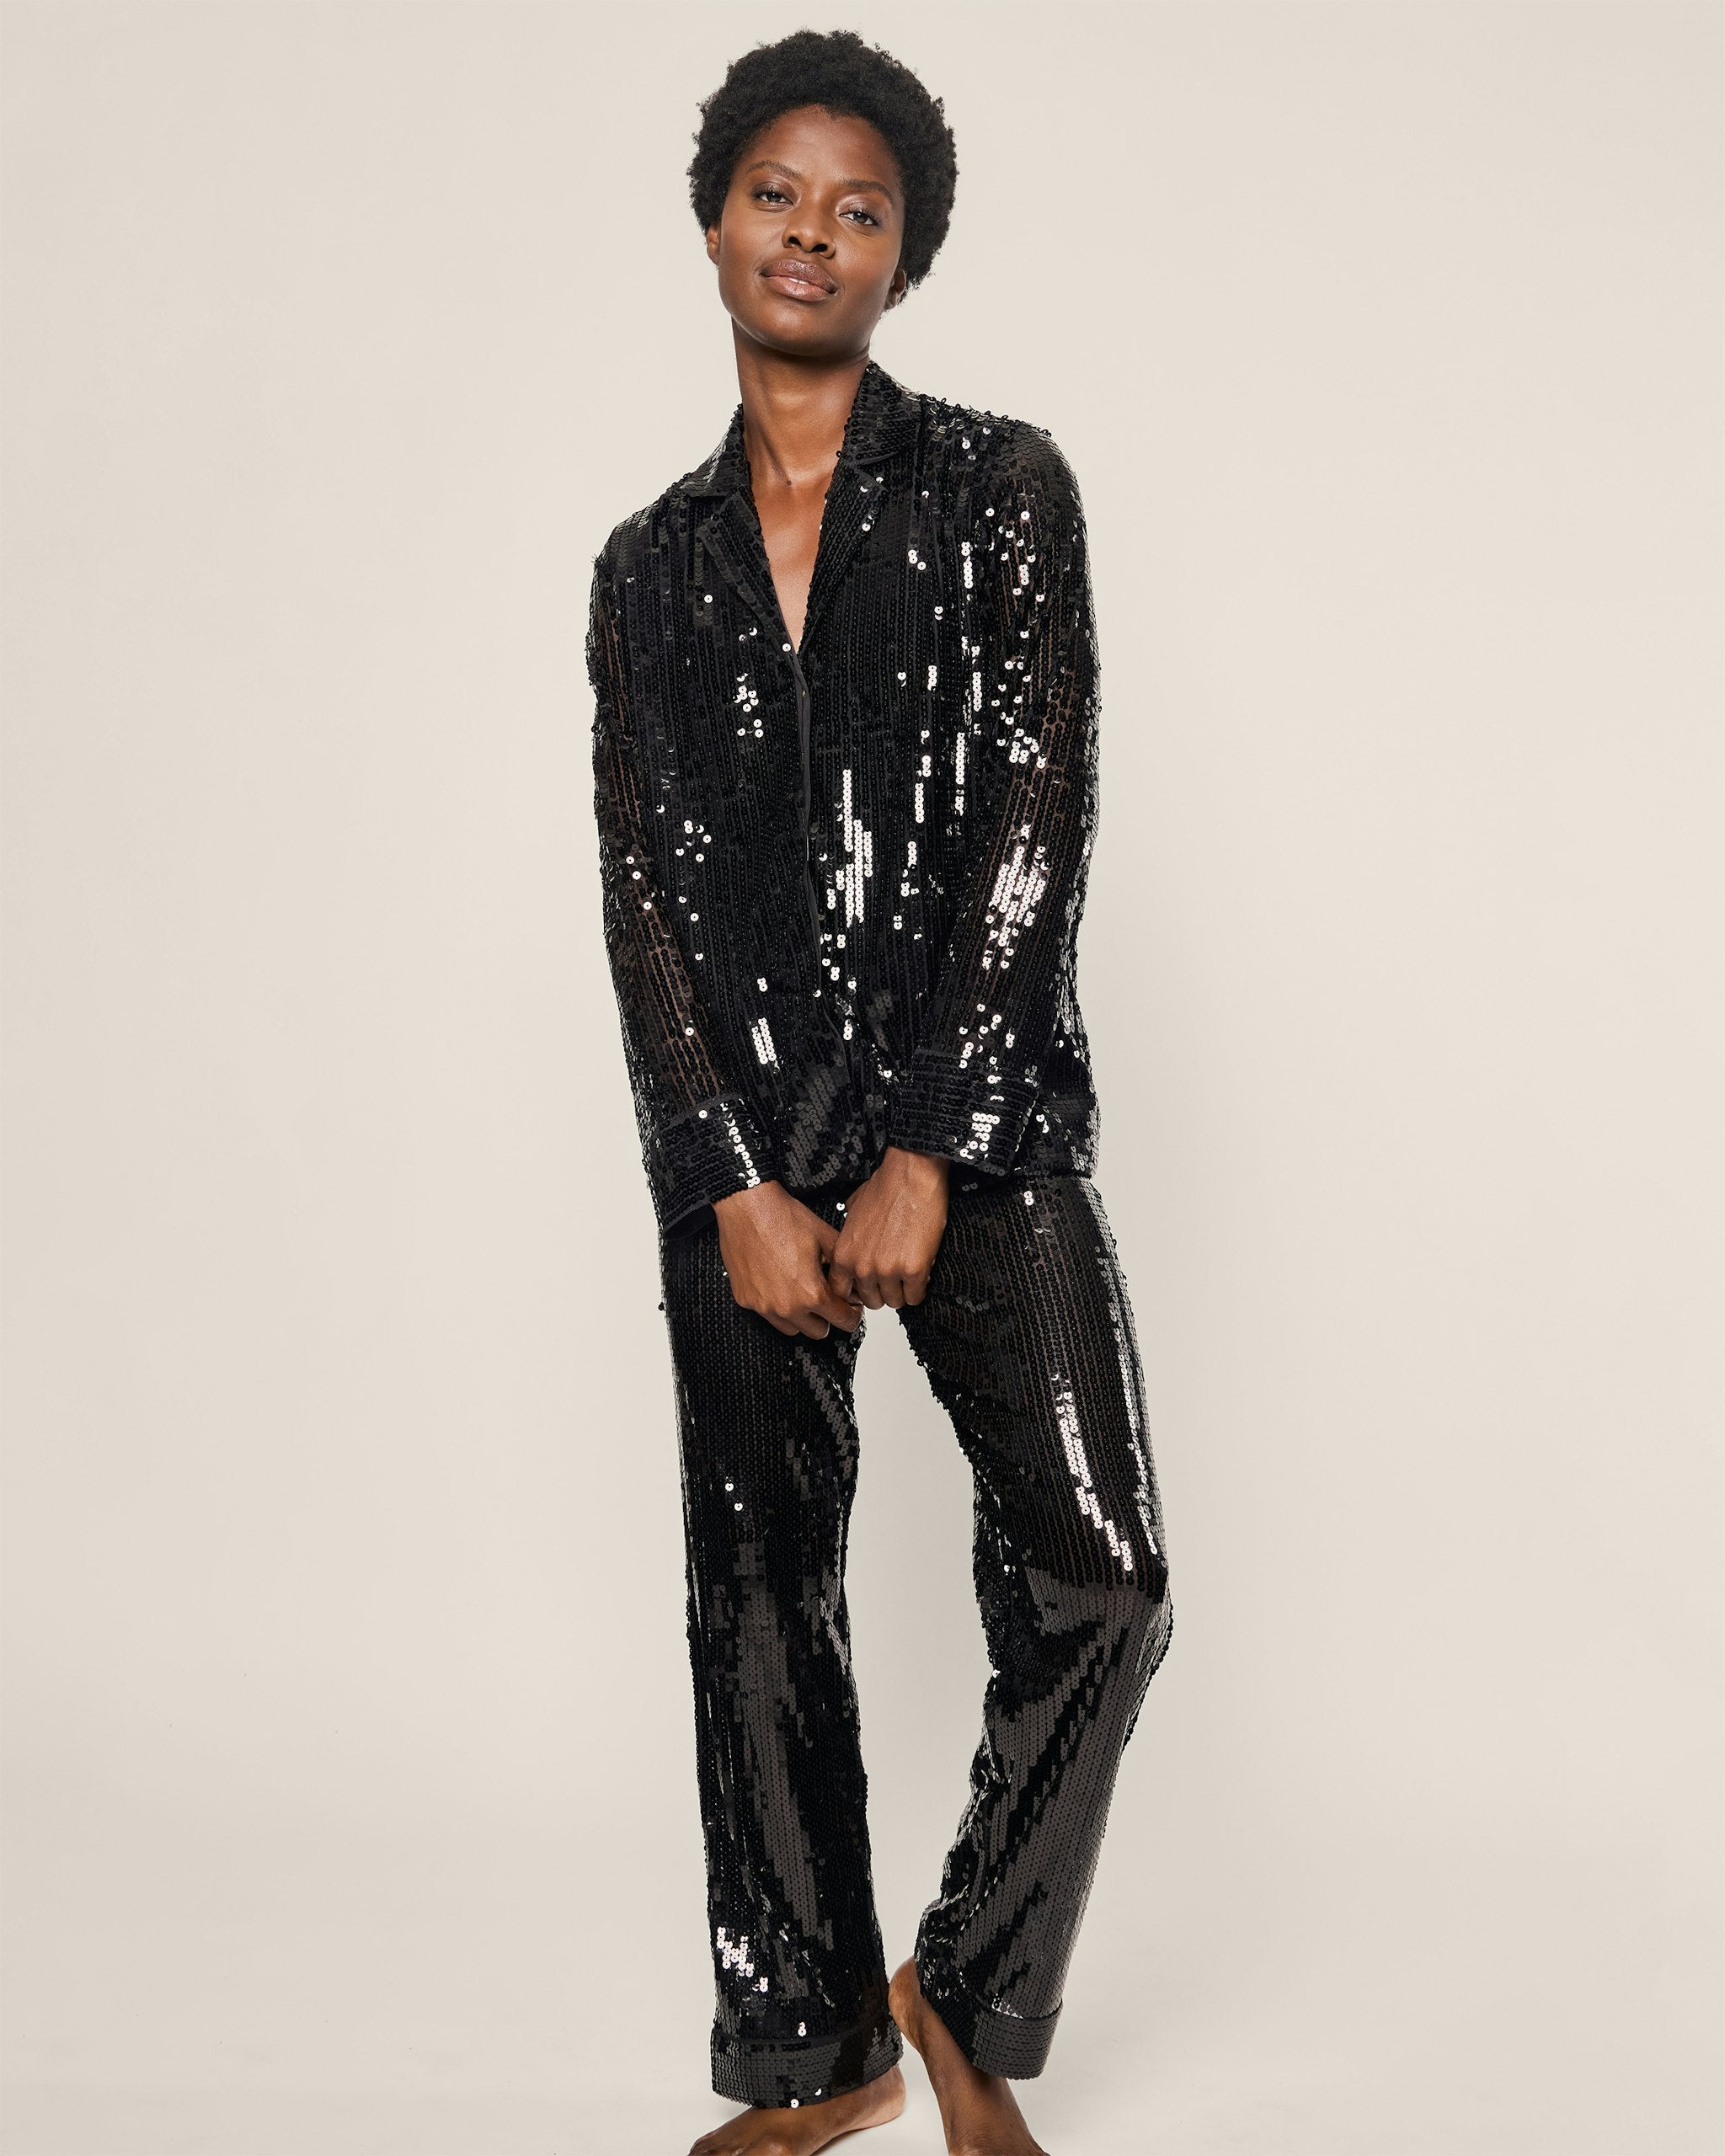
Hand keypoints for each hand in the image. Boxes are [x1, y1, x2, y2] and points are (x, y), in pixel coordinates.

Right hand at [712, 1181, 863, 1339]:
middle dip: (827, 1317)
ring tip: (802, 1292)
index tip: (850, 1307)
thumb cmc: (783, 1218)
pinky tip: (780, 1284)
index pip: (843, 1321)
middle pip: (818, 1332)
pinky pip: (767, 1314)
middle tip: (828, 1300)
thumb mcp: (826, 1238)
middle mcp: (787, 1306)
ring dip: (802, 1317)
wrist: (748, 1207)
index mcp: (811, 1293)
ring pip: (792, 1329)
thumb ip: (844, 1269)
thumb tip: (854, 1286)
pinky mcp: (745, 1300)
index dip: (852, 1314)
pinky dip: (777, 1306)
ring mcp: (763, 1306)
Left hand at [828, 1146, 949, 1309]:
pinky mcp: (914, 1270)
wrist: (912, 1176)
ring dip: (903, 1290)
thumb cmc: (886, 1188)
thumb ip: (849, 1238)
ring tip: (908, 1271)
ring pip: (895, 1302)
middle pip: (871, 1301)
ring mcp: (888, 1270)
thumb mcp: (852, 1213)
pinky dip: (919, 1287)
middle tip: (893, 1277)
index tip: (867, 1288)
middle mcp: (862, 1266)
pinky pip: (915, 1297)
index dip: (857, 1292)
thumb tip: (853, 1248)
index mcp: (844, 1254)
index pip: (841, 1294)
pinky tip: (921, 1271)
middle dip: (883, 1291)